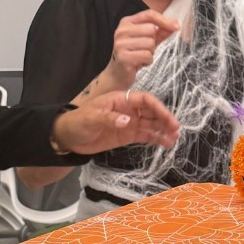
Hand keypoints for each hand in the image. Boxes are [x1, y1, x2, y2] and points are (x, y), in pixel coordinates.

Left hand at [51, 88, 178, 157]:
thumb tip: (128, 121)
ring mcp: (129, 123)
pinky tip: (165, 143)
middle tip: (175, 129)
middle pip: (151, 111)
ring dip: (163, 130)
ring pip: (151, 124)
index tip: (167, 118)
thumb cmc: (78, 122)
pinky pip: (145, 136)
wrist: (68, 137)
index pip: (144, 100)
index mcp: (120, 99)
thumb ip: (110, 119)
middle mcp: (128, 110)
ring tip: (174, 138)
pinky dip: (156, 139)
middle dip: (164, 119)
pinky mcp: (127, 135)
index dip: (158, 107)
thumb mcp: (91, 118)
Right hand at [105, 11, 178, 87]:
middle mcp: (122, 31)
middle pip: (151, 29)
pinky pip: (147, 55)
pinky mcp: (124, 57)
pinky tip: (139, 63)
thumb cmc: (134, 55)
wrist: (118, 74)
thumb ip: (160, 32)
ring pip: (150, 43)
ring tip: (141, 57)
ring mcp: (121, 43)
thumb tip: (174, 25)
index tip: (176, 27)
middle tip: (144, 50)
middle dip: (153, 42)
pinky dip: (148, 61)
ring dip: (150, 53)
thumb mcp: (147, 41)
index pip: (149, 14)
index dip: (164, 20)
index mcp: (127, 22)